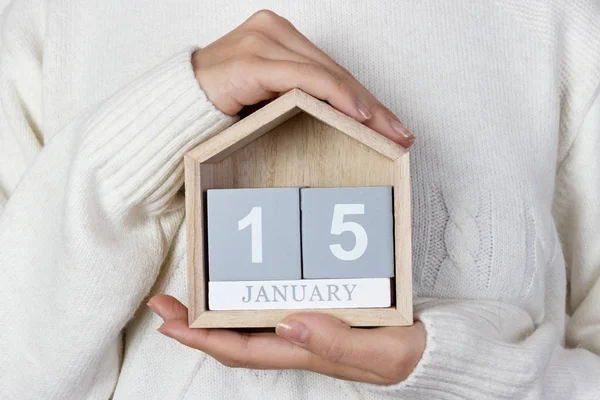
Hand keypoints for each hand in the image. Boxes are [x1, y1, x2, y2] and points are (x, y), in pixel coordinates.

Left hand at [147, 295, 425, 384]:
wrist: (432, 347)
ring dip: (215, 310)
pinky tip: (240, 283)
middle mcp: (299, 343)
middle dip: (195, 324)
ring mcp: (307, 330)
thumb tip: (289, 322)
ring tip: (189, 292)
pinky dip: (248, 298)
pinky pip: (272, 308)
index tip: (170, 318)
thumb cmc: (409, 351)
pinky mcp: (318, 315)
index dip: (202, 337)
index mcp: (308, 352)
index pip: (243, 349)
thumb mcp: (381, 351)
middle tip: (164, 300)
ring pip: (249, 325)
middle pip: (235, 339)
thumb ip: (338, 341)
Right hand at [193, 10, 414, 146]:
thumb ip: (299, 98)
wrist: (175, 106)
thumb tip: (343, 122)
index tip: (392, 125)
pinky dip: (335, 96)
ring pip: (327, 75)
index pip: (332, 71)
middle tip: (400, 134)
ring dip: (362, 106)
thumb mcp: (268, 99)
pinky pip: (304, 79)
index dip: (365, 98)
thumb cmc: (221, 104)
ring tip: (387, 132)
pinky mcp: (254, 59)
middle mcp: (274, 31)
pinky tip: (357, 115)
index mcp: (279, 36)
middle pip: (336, 72)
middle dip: (372, 107)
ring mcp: (263, 41)